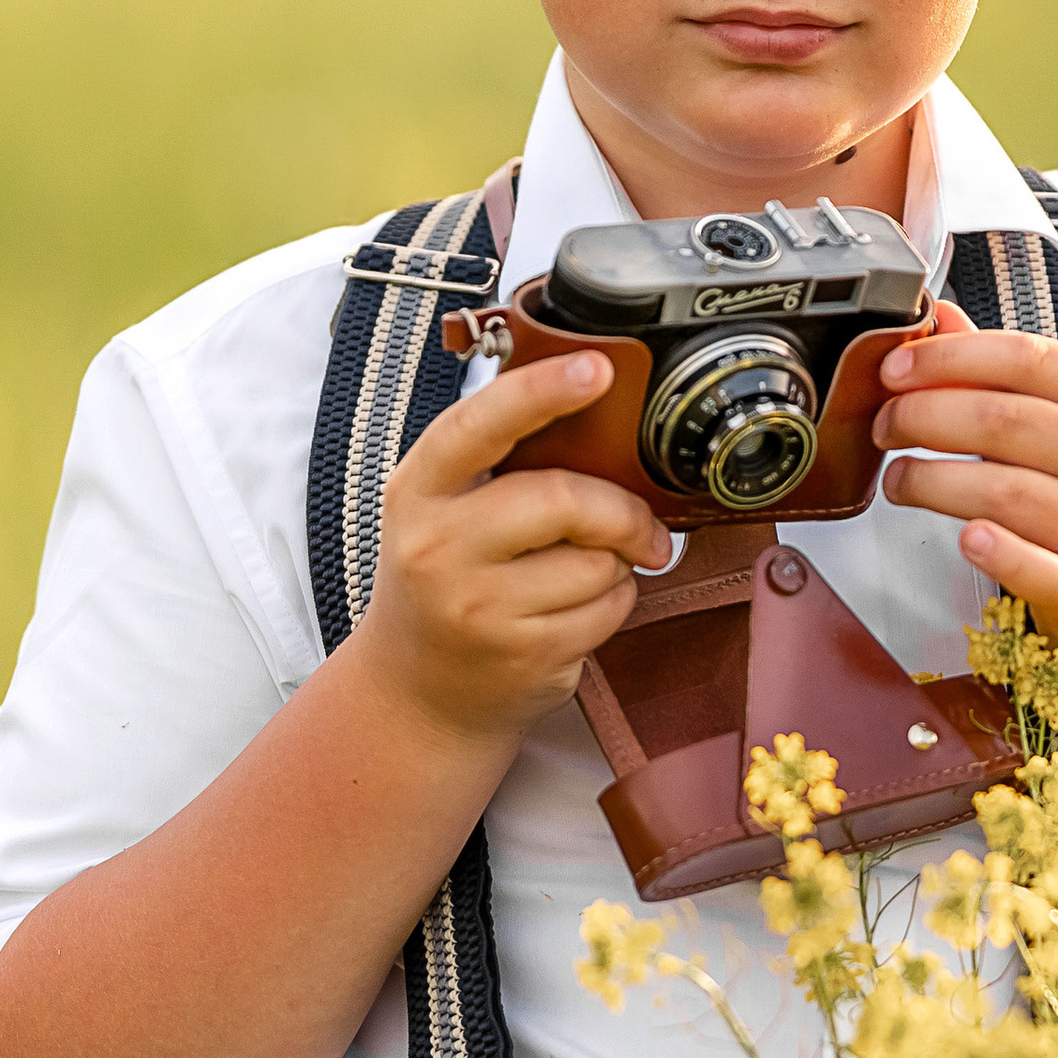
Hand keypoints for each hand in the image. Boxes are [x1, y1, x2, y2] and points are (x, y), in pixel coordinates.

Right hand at [351, 350, 673, 747]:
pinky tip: (579, 608)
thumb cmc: (444, 579)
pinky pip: (610, 609)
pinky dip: (614, 603)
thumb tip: (592, 400)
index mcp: (417, 491)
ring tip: (584, 572)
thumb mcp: (442, 509)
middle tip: (640, 525)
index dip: (541, 390)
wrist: (418, 690)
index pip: (477, 426)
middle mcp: (438, 548)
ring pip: (599, 562)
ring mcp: (479, 608)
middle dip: (620, 510)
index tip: (595, 367)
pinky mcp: (524, 655)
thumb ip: (497, 460)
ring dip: (617, 563)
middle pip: (562, 500)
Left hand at [874, 303, 1057, 683]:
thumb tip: (942, 320)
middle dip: (924, 417)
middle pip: (1005, 421)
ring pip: (1005, 492)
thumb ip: (1011, 379)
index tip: (897, 368)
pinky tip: (969, 539)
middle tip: (887, 427)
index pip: (1028, 359)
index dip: (951, 357)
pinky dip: (1002, 554)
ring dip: (932, 481)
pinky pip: (1045, 572)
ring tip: (900, 481)